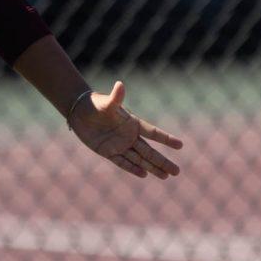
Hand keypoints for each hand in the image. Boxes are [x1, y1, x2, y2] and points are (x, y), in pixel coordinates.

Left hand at [69, 80, 183, 178]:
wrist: (79, 111)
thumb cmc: (95, 104)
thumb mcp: (106, 102)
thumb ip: (115, 97)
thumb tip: (120, 84)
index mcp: (132, 123)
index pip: (153, 133)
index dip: (166, 139)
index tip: (180, 145)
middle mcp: (129, 136)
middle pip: (149, 152)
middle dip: (162, 161)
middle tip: (177, 172)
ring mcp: (119, 145)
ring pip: (139, 159)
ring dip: (152, 168)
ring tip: (166, 176)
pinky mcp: (107, 152)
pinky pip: (122, 162)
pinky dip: (132, 168)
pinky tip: (144, 174)